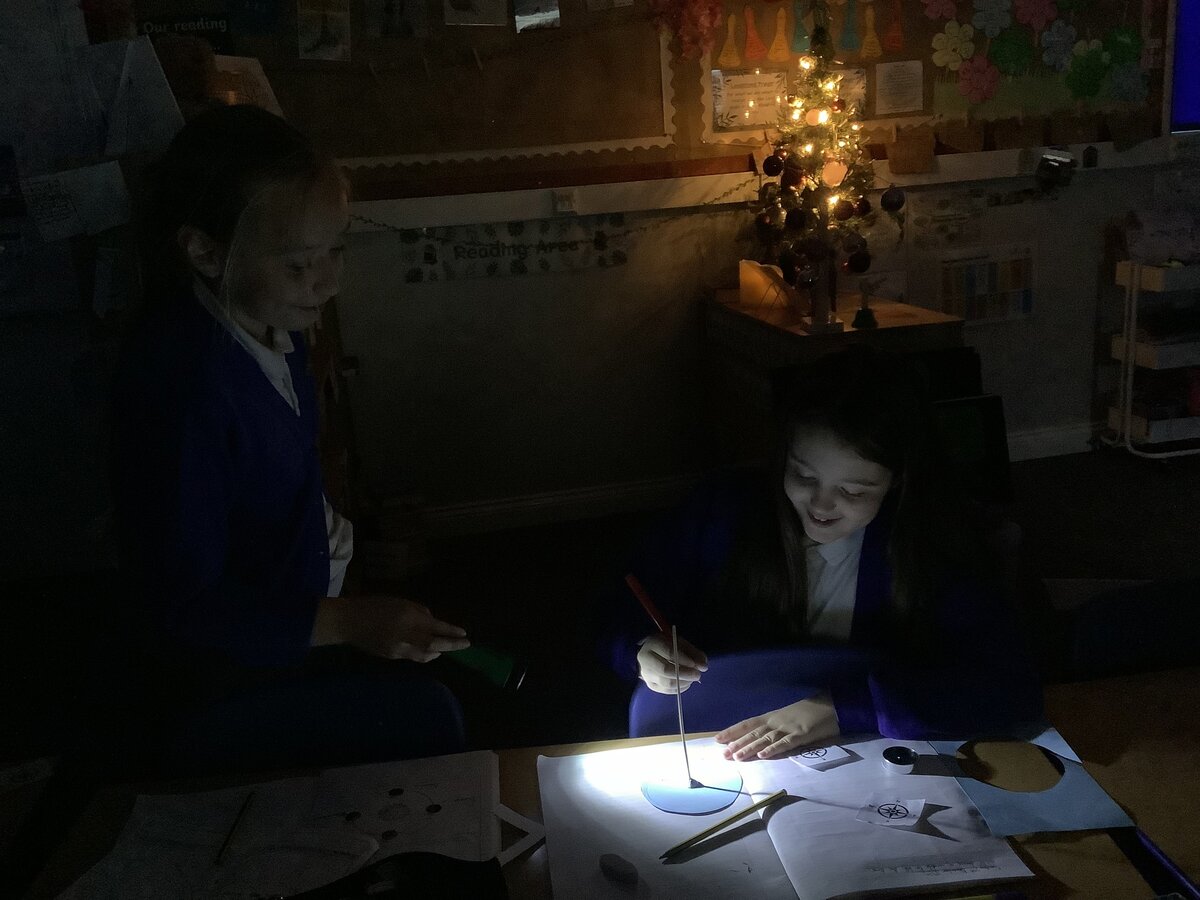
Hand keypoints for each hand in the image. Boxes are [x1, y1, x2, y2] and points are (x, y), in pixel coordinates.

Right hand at [313, 596, 469, 661]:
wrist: (349, 622)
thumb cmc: (375, 606)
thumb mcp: (400, 602)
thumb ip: (419, 612)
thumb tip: (433, 621)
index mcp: (408, 618)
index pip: (436, 627)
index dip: (451, 631)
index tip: (465, 634)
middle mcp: (406, 635)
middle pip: (435, 644)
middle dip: (452, 645)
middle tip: (466, 644)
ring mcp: (399, 649)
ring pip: (426, 655)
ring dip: (439, 652)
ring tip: (447, 647)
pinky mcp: (392, 657)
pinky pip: (413, 657)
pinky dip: (425, 654)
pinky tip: (430, 651)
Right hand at [636, 633, 707, 693]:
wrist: (650, 652)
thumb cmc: (668, 645)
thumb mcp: (680, 643)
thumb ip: (693, 653)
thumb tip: (703, 666)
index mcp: (653, 643)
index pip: (669, 652)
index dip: (684, 659)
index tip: (695, 664)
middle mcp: (645, 659)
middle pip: (665, 670)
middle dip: (685, 674)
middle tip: (697, 674)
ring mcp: (646, 674)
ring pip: (666, 683)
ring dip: (684, 682)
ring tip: (693, 678)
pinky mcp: (651, 685)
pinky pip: (667, 690)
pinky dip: (680, 688)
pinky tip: (687, 683)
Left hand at [715, 694, 839, 760]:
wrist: (831, 704)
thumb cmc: (809, 711)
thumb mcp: (788, 716)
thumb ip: (775, 727)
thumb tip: (758, 739)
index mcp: (772, 717)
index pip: (748, 724)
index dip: (732, 731)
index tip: (718, 739)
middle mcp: (777, 721)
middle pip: (753, 733)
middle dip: (738, 743)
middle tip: (723, 754)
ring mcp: (789, 728)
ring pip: (765, 739)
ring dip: (750, 748)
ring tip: (737, 757)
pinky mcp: (802, 735)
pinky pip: (785, 743)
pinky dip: (773, 749)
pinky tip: (763, 755)